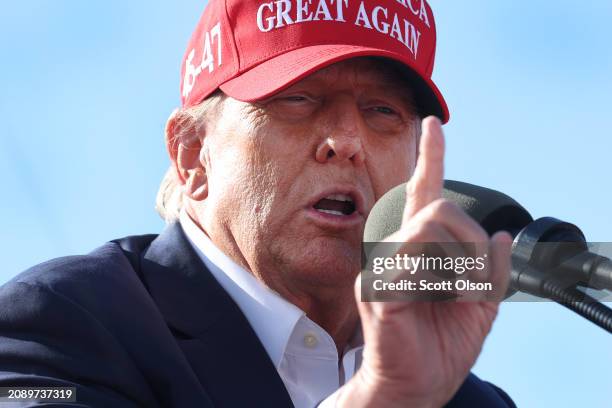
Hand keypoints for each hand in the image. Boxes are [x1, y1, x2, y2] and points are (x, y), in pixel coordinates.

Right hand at [337, 117, 511, 407]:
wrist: (415, 387)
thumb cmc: (438, 348)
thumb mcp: (480, 308)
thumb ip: (490, 271)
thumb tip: (504, 237)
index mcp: (418, 253)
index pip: (422, 194)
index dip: (429, 158)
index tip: (433, 126)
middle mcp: (396, 252)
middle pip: (438, 205)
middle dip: (471, 239)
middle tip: (475, 281)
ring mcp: (384, 267)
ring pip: (431, 224)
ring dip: (463, 260)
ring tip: (460, 296)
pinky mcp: (379, 288)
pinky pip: (415, 257)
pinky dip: (444, 276)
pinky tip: (441, 298)